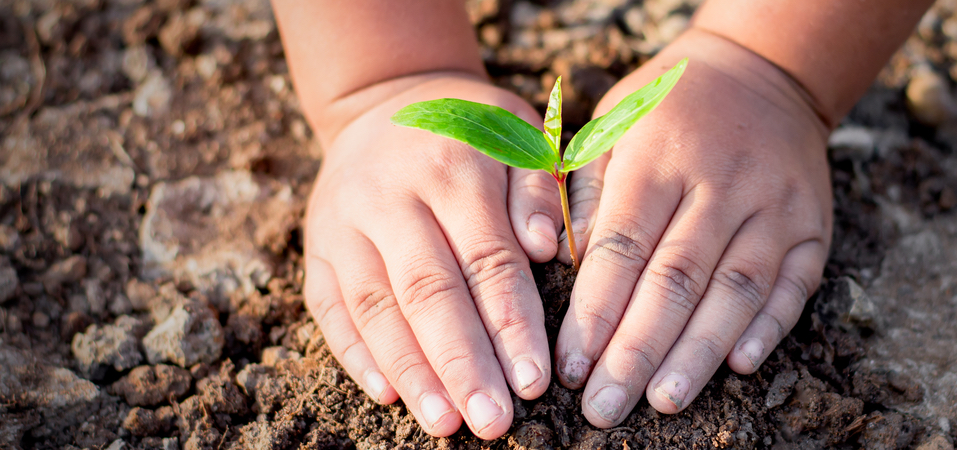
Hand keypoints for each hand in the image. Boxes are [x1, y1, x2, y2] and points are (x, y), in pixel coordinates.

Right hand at [301, 73, 565, 438]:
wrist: (385, 98)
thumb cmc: (473, 130)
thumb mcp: (519, 134)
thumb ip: (537, 189)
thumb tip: (549, 247)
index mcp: (453, 168)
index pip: (487, 259)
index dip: (510, 324)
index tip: (534, 380)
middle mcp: (391, 197)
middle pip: (428, 291)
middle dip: (462, 363)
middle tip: (492, 422)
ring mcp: (344, 223)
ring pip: (375, 306)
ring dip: (411, 371)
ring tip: (444, 422)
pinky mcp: (317, 245)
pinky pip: (329, 306)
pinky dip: (356, 354)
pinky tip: (388, 395)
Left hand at [551, 29, 833, 426]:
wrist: (761, 71)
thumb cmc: (668, 110)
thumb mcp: (611, 126)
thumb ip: (585, 192)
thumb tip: (566, 265)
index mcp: (659, 158)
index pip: (622, 248)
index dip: (594, 313)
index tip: (570, 367)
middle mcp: (721, 183)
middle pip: (676, 280)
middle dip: (636, 351)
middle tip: (605, 407)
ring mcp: (775, 206)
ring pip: (735, 291)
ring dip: (698, 353)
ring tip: (664, 400)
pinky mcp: (813, 226)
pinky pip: (793, 286)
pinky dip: (768, 329)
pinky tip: (739, 367)